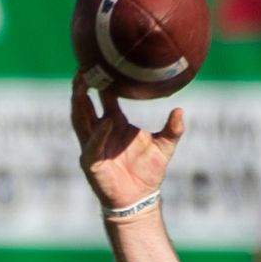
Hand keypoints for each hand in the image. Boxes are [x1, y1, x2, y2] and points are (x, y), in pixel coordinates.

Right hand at [70, 73, 182, 211]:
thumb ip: (173, 130)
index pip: (103, 99)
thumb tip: (180, 110)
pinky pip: (93, 145)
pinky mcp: (92, 162)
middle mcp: (100, 132)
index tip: (102, 63)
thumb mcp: (164, 147)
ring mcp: (93, 146)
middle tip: (83, 68)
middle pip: (84, 104)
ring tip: (82, 85)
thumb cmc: (148, 171)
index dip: (101, 83)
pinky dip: (99, 133)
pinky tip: (107, 121)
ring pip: (80, 120)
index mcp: (114, 123)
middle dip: (81, 87)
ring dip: (80, 103)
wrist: (141, 199)